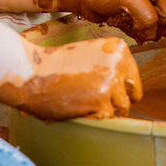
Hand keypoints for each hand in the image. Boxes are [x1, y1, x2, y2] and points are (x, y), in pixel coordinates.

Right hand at [0, 38, 141, 119]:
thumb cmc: (56, 65)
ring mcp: (111, 81)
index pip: (133, 79)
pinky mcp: (101, 100)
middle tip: (92, 97)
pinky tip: (78, 105)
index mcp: (118, 48)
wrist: (32, 72)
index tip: (101, 88)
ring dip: (104, 110)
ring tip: (83, 101)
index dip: (119, 88)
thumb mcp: (90, 54)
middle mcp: (119, 62)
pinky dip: (94, 117)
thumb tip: (129, 90)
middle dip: (115, 100)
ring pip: (121, 109)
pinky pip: (107, 118)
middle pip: (131, 94)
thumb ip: (110, 66)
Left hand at [56, 0, 165, 42]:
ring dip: (136, 29)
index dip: (155, 24)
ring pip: (153, 32)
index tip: (136, 16)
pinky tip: (119, 20)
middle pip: (164, 27)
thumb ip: (147, 17)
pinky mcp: (137, 16)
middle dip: (145, 27)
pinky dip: (130, 31)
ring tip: (122, 16)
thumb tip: (153, 36)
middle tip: (128, 16)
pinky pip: (142, 33)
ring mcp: (148, 6)